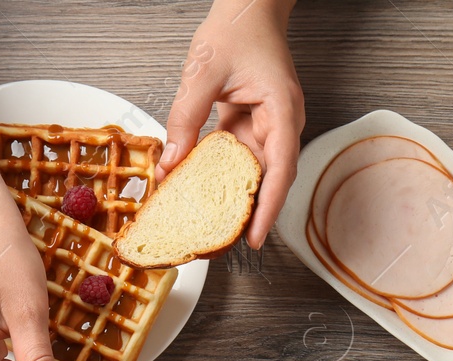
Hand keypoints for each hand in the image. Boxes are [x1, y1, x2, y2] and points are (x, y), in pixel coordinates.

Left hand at [161, 0, 303, 247]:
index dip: (267, 208)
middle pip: (269, 179)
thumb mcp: (202, 73)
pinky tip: (201, 192)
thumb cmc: (236, 30)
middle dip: (248, 214)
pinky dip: (221, 176)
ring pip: (253, 173)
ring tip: (210, 228)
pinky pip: (239, 158)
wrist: (248, 6)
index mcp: (282, 110)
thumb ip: (185, 118)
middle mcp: (282, 123)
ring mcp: (269, 125)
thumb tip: (170, 165)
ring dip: (233, 198)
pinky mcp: (253, 124)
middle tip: (222, 246)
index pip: (280, 170)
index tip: (254, 238)